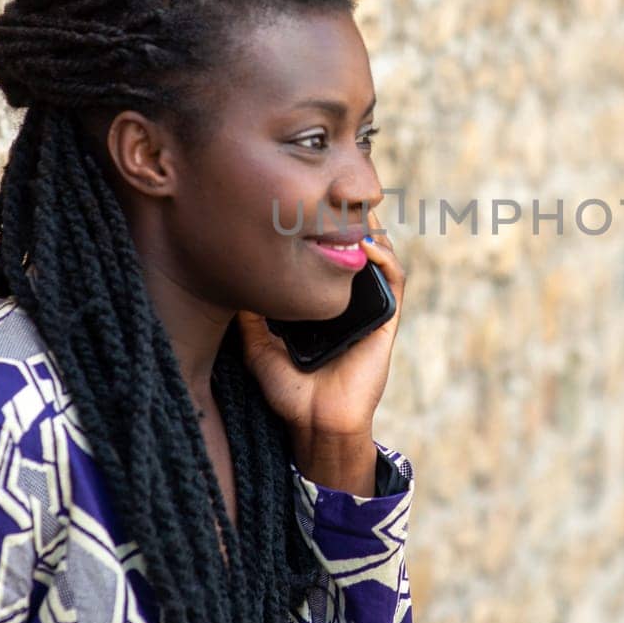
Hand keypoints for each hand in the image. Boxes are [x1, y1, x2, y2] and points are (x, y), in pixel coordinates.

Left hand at [235, 208, 406, 442]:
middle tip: (329, 197)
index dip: (323, 230)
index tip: (303, 208)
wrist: (316, 425)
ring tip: (351, 212)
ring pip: (380, 256)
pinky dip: (385, 257)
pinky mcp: (387, 320)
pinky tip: (366, 245)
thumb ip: (249, 315)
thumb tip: (228, 284)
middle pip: (356, 249)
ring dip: (369, 231)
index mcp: (325, 305)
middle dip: (348, 220)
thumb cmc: (290, 392)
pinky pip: (395, 280)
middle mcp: (350, 302)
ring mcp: (371, 309)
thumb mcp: (258, 345)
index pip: (328, 256)